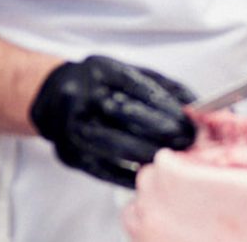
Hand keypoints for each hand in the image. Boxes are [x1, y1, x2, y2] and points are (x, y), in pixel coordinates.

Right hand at [29, 56, 195, 186]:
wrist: (52, 98)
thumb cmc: (98, 85)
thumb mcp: (124, 73)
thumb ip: (159, 86)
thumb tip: (195, 104)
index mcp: (99, 72)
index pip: (136, 87)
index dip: (165, 105)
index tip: (188, 118)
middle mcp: (82, 97)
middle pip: (124, 114)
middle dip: (160, 130)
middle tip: (186, 140)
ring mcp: (71, 127)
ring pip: (113, 145)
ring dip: (148, 153)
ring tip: (172, 158)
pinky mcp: (69, 155)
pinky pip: (102, 169)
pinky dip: (128, 175)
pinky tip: (149, 174)